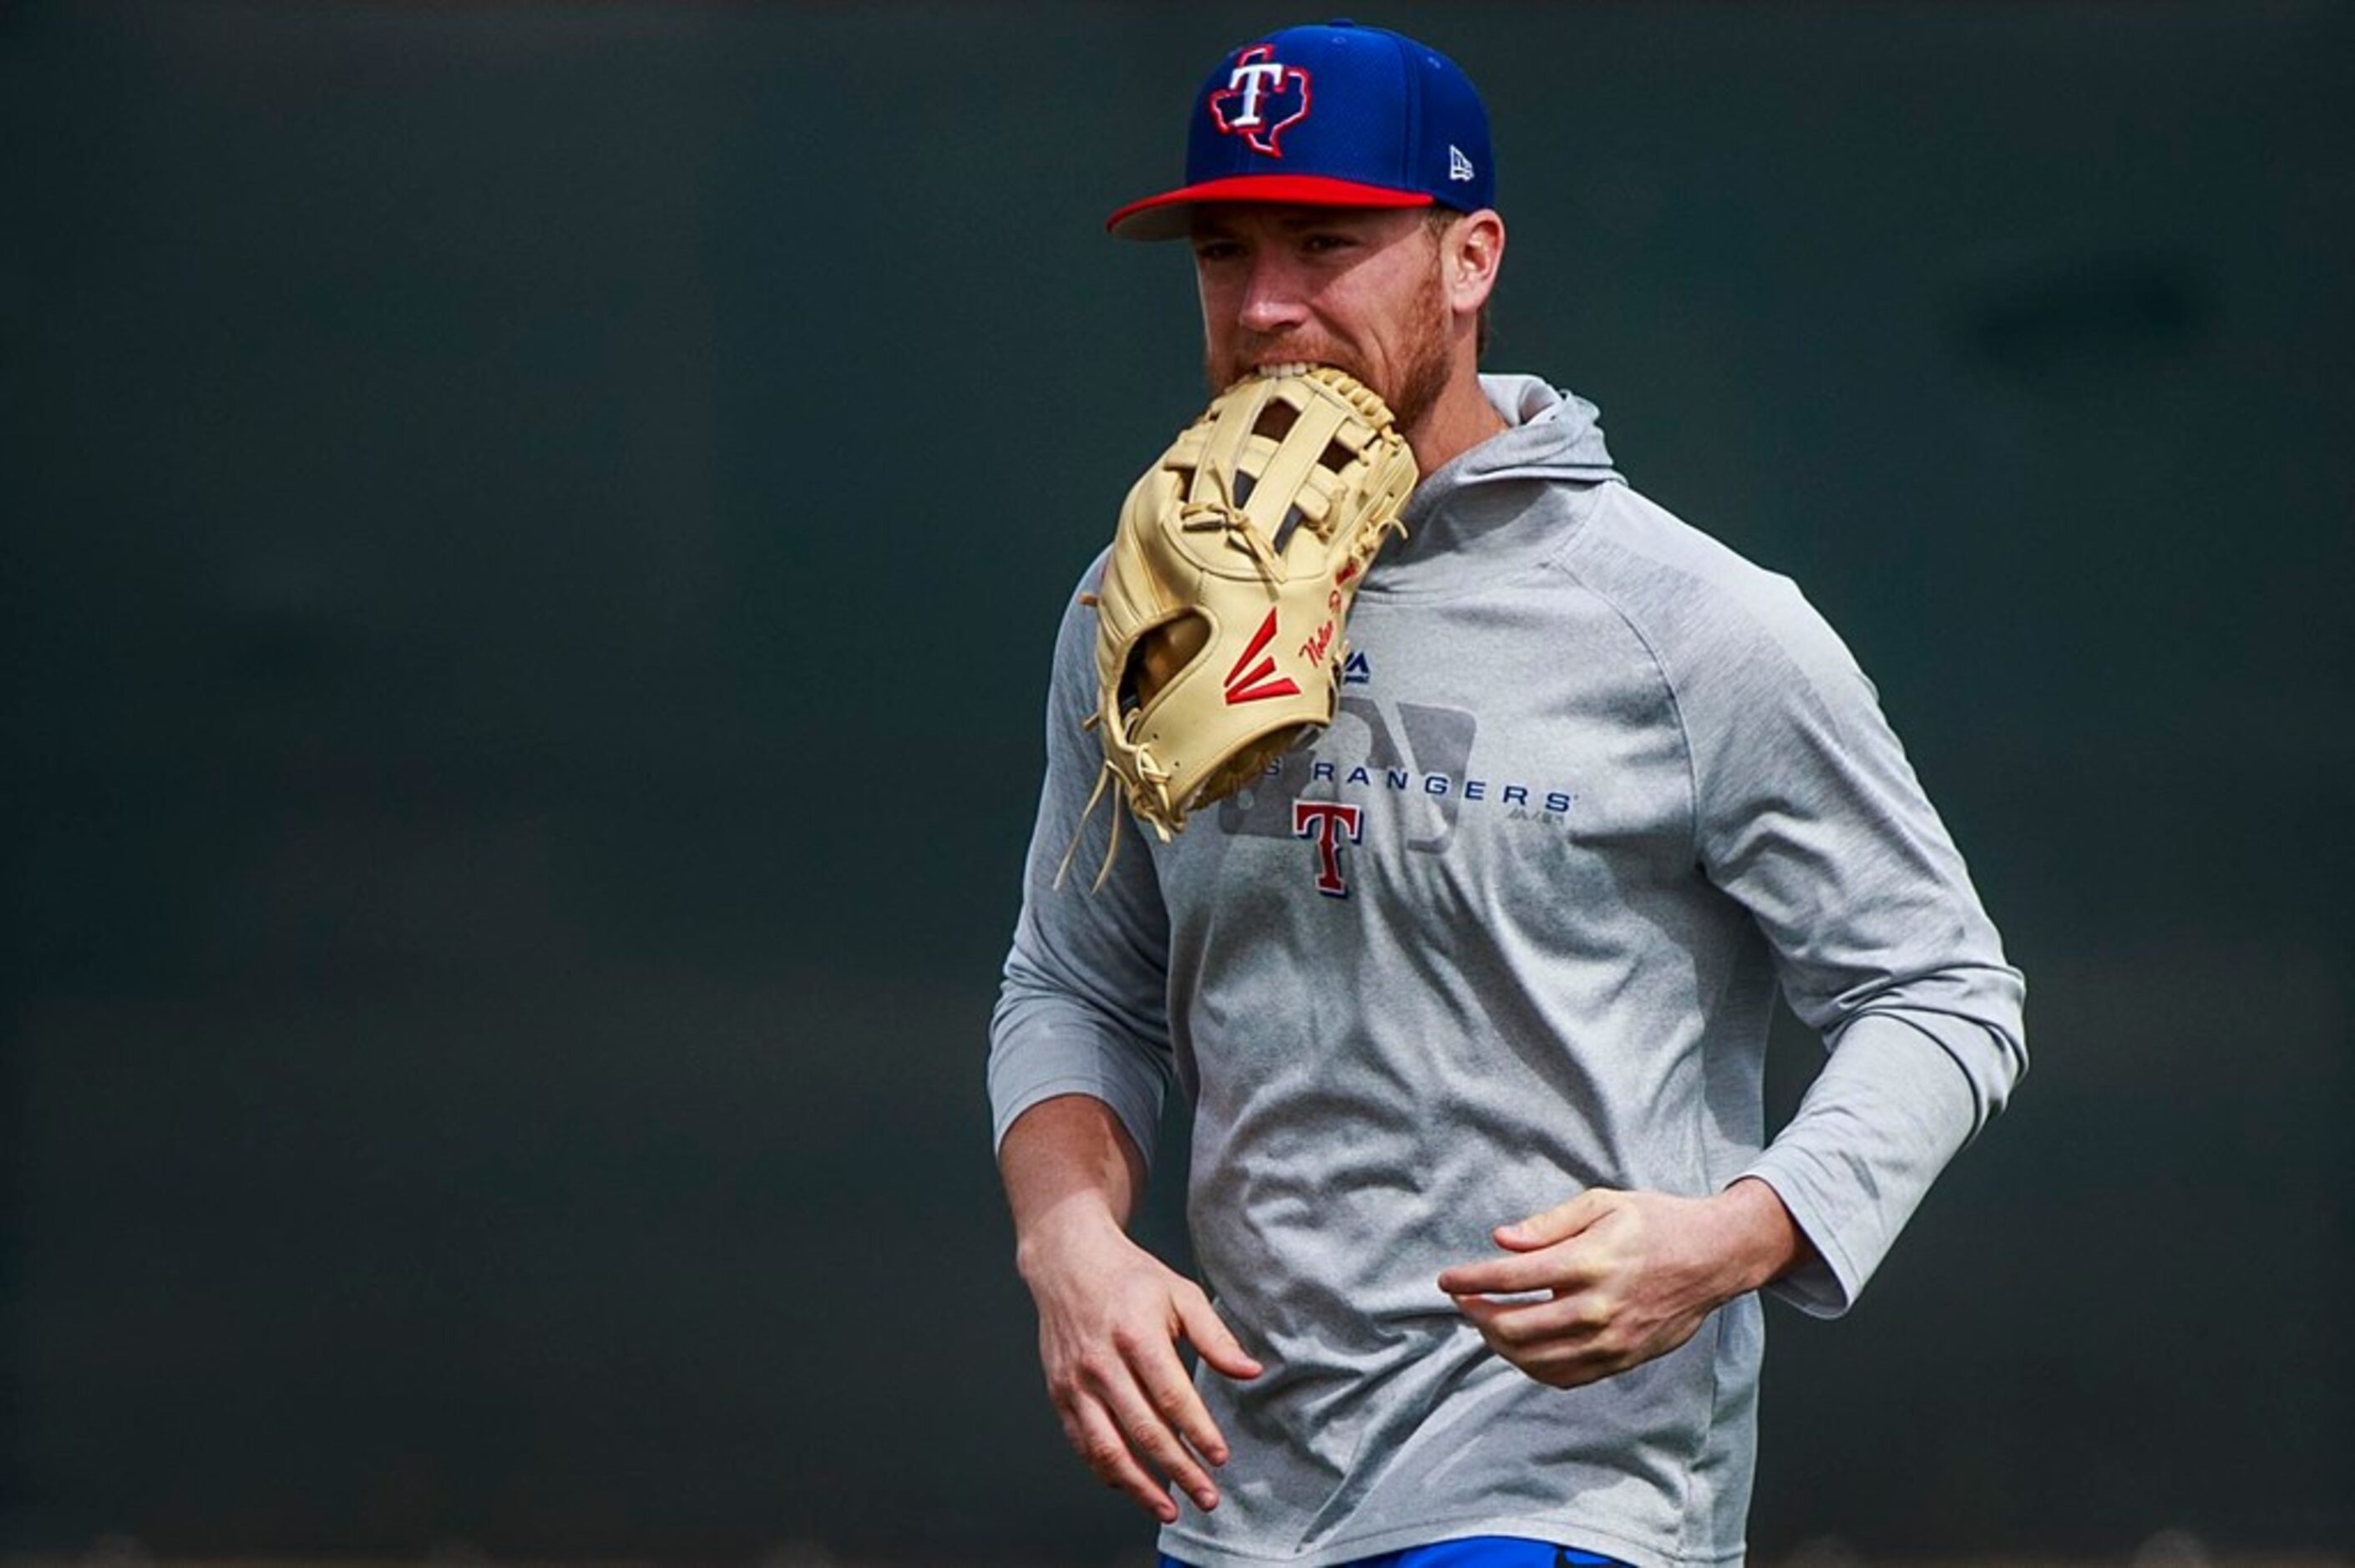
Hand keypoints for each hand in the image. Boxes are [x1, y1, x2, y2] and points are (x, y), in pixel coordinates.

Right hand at [1019, 1207, 1263, 1522]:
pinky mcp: (1059, 1393)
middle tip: (1207, 1496)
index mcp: (1136, 1334)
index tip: (1220, 1458)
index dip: (1198, 1432)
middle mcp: (1101, 1362)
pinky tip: (1133, 1485)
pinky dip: (1108, 1471)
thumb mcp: (1180, 1294)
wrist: (1067, 1261)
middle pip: (1144, 1431)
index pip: (1171, 1396)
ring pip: (1108, 1448)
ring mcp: (1075, 1381)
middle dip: (1179, 1470)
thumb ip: (1215, 1336)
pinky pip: (1083, 1444)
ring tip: (1170, 1508)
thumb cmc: (1130, 1278)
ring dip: (1141, 1486)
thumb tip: (1250, 1372)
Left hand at [1434, 1178, 1808, 1388]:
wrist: (1713, 1257)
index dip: (1469, 1280)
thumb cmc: (1655, 1222)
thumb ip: (1548, 1224)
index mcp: (1589, 1261)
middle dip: (1477, 1315)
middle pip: (1515, 1327)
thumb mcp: (1602, 1202)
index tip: (1446, 1280)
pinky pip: (1564, 1377)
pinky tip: (1519, 1348)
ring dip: (1499, 1343)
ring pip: (1535, 1359)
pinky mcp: (1621, 1359)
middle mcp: (1597, 1307)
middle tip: (1464, 1300)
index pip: (1510, 1278)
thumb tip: (1500, 1240)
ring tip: (1487, 1321)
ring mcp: (1611, 1340)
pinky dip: (1531, 1367)